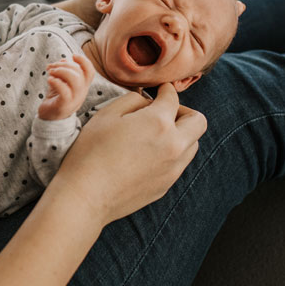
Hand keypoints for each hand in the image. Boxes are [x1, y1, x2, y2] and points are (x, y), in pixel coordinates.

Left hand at [38, 54, 95, 120]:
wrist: (48, 118)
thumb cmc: (56, 98)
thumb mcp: (62, 83)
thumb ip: (65, 72)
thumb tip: (65, 60)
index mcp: (82, 87)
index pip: (90, 72)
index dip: (84, 61)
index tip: (72, 56)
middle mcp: (81, 93)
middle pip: (79, 73)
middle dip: (65, 65)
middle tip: (51, 67)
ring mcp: (74, 100)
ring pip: (75, 81)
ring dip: (61, 71)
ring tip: (50, 72)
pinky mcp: (64, 105)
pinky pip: (64, 91)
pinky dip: (56, 82)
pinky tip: (49, 80)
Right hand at [50, 83, 205, 225]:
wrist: (86, 196)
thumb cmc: (91, 152)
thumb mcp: (106, 115)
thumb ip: (131, 100)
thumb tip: (146, 100)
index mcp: (158, 123)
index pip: (173, 98)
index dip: (166, 90)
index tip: (160, 90)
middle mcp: (174, 145)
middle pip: (198, 121)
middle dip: (184, 111)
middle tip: (165, 113)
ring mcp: (173, 169)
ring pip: (193, 144)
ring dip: (182, 134)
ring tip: (157, 135)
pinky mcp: (166, 186)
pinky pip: (179, 164)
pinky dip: (172, 154)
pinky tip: (148, 156)